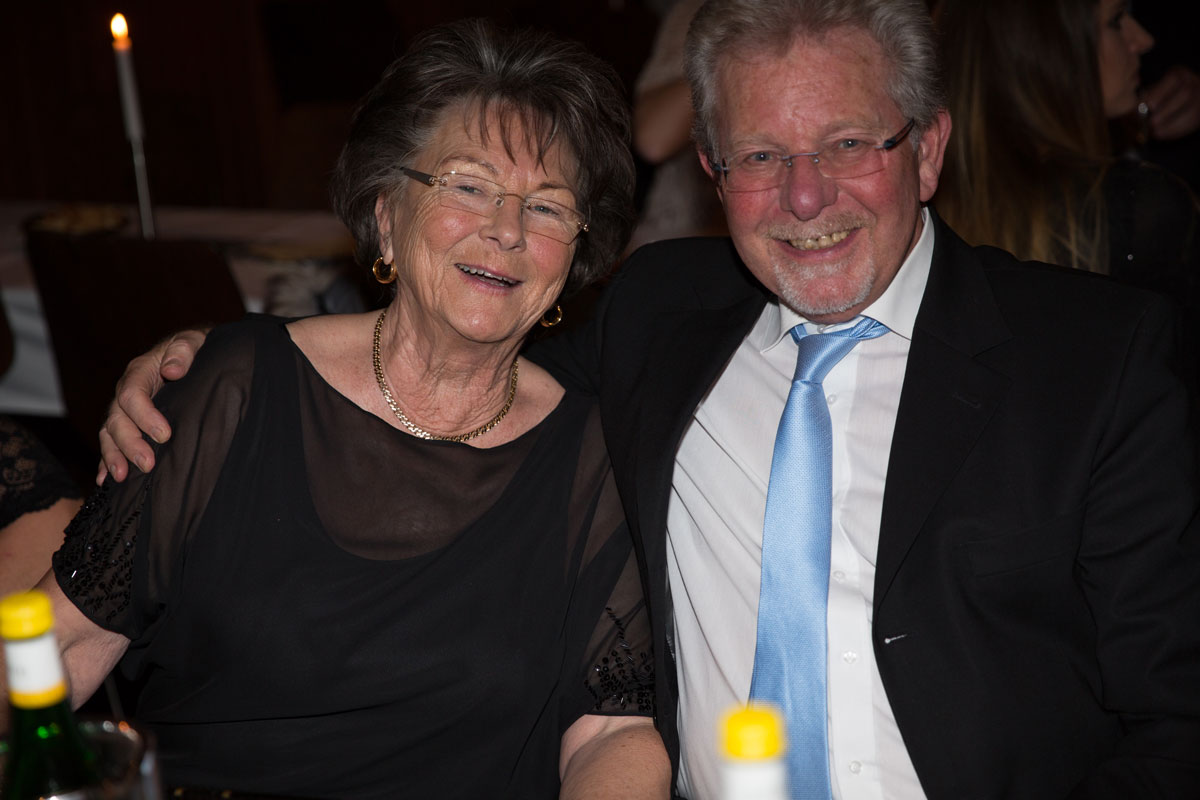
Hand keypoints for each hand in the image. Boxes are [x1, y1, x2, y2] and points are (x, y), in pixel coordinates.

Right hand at [96, 329, 207, 483]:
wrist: (193, 353)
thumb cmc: (195, 348)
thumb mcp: (193, 341)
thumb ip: (183, 351)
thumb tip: (173, 370)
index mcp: (140, 371)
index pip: (132, 395)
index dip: (145, 416)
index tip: (165, 434)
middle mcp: (126, 392)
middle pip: (118, 419)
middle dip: (130, 443)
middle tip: (148, 464)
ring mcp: (125, 409)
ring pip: (110, 433)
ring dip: (114, 456)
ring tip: (121, 478)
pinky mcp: (129, 423)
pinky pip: (111, 442)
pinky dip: (106, 460)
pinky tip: (106, 480)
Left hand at [1142, 66, 1199, 140]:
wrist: (1181, 100)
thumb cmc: (1160, 95)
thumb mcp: (1153, 90)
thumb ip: (1147, 97)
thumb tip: (1136, 109)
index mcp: (1179, 74)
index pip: (1173, 79)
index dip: (1160, 92)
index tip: (1147, 105)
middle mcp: (1193, 82)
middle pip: (1185, 93)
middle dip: (1167, 110)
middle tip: (1151, 123)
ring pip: (1192, 109)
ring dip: (1172, 124)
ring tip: (1155, 132)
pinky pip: (1193, 121)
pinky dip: (1177, 130)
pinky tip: (1163, 135)